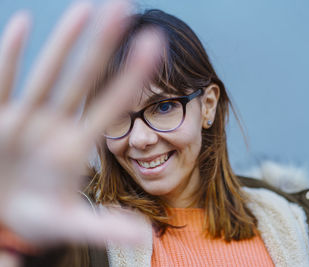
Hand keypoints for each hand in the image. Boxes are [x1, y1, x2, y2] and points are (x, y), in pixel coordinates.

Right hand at [0, 0, 151, 246]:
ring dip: (65, 42)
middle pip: (84, 78)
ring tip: (86, 8)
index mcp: (78, 147)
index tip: (156, 45)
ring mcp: (26, 119)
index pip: (112, 105)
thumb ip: (104, 227)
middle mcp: (56, 126)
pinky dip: (8, 57)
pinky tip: (19, 24)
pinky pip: (2, 84)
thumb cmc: (39, 218)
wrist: (3, 219)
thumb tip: (144, 237)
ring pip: (48, 73)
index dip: (132, 77)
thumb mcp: (70, 224)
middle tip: (124, 6)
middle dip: (103, 44)